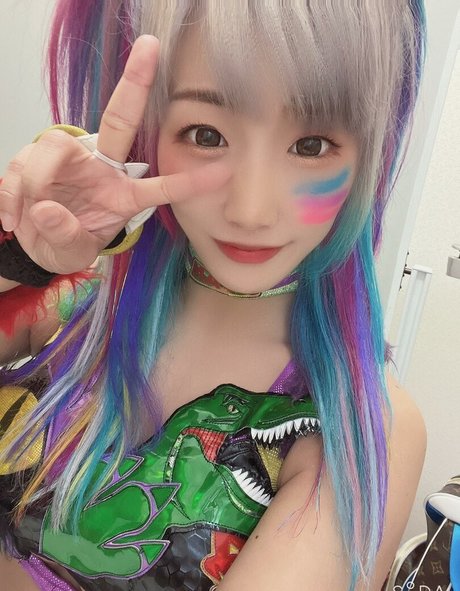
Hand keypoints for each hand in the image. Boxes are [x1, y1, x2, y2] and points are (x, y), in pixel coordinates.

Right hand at [0, 35, 228, 273]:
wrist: (35, 243)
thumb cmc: (66, 242)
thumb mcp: (73, 251)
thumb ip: (65, 236)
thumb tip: (46, 209)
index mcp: (122, 193)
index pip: (160, 184)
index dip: (190, 180)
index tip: (225, 170)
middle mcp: (101, 167)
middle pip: (119, 120)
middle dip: (135, 83)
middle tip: (151, 47)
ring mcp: (69, 159)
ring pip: (54, 148)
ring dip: (36, 182)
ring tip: (29, 218)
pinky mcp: (35, 158)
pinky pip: (20, 167)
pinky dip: (10, 194)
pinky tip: (13, 218)